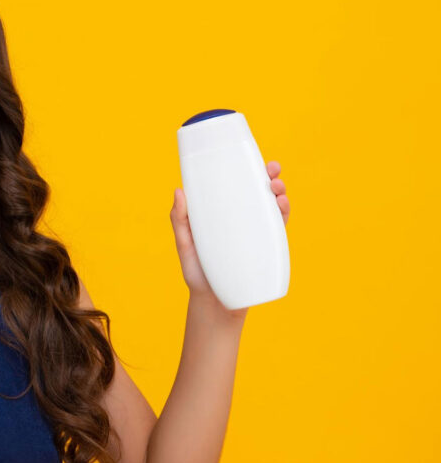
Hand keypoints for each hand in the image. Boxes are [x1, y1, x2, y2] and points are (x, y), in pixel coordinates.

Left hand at [170, 160, 289, 312]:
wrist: (214, 304)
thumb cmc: (197, 273)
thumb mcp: (185, 244)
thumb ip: (180, 221)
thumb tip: (178, 190)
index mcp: (223, 215)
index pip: (237, 187)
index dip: (247, 170)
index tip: (252, 158)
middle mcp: (242, 221)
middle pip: (259, 193)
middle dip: (270, 178)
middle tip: (271, 172)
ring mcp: (256, 234)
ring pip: (272, 208)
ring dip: (280, 193)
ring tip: (276, 189)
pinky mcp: (266, 250)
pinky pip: (279, 229)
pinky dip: (284, 215)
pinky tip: (283, 206)